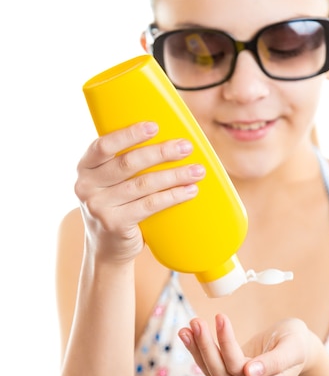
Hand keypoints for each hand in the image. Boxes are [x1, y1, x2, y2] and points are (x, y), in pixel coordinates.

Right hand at [75, 121, 204, 262]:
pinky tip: (189, 191)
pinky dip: (173, 196)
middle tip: (186, 147)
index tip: (155, 126)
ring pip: (143, 184)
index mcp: (85, 167)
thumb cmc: (116, 206)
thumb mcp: (109, 183)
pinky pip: (150, 205)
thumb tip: (168, 140)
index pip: (103, 145)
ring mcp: (98, 206)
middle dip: (161, 152)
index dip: (129, 134)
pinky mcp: (115, 224)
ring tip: (196, 171)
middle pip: (128, 163)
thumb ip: (123, 163)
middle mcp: (86, 185)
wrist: (106, 249)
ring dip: (174, 175)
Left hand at [179, 314, 319, 375]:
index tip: (220, 318)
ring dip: (197, 349)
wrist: (295, 348)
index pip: (240, 366)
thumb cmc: (296, 342)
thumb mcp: (293, 346)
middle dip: (206, 346)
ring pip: (212, 372)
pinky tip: (187, 335)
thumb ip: (276, 361)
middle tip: (197, 321)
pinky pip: (210, 368)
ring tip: (187, 328)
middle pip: (222, 372)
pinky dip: (197, 351)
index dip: (227, 343)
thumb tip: (250, 374)